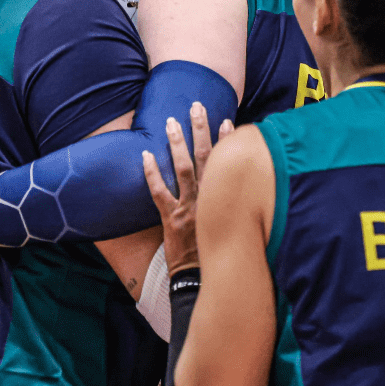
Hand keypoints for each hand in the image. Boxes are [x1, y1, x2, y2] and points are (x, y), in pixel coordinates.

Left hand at [142, 101, 234, 275]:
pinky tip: (145, 155)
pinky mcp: (172, 218)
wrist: (202, 278)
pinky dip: (151, 173)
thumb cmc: (219, 251)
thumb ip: (233, 202)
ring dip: (177, 143)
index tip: (229, 121)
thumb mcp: (232, 224)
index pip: (226, 163)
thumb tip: (239, 185)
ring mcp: (189, 207)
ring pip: (182, 169)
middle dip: (201, 130)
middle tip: (196, 107)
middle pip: (204, 156)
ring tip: (170, 122)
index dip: (227, 141)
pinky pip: (159, 192)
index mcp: (223, 197)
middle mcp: (207, 197)